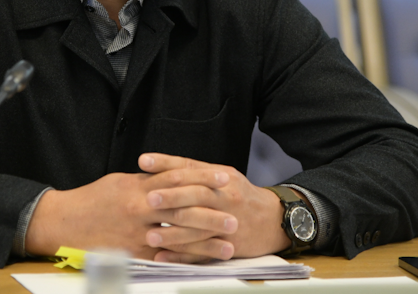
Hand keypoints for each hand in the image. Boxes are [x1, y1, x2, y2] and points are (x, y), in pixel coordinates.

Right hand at [24, 166, 233, 259]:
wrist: (64, 222)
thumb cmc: (94, 200)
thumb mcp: (121, 182)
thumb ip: (149, 181)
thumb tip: (173, 177)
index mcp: (138, 187)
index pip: (177, 178)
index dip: (202, 177)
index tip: (224, 177)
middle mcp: (140, 210)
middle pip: (183, 210)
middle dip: (211, 213)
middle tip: (235, 216)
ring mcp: (137, 234)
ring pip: (178, 237)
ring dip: (205, 242)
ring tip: (228, 243)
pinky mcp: (132, 254)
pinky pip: (164, 257)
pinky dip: (185, 259)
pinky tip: (201, 261)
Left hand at [138, 153, 290, 262]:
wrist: (274, 220)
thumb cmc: (241, 195)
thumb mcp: (224, 176)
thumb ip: (195, 172)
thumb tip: (161, 167)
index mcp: (221, 176)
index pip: (190, 167)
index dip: (166, 163)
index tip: (144, 161)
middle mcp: (225, 196)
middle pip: (196, 195)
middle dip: (172, 197)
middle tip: (149, 199)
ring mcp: (228, 221)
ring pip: (198, 227)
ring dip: (173, 233)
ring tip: (150, 235)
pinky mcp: (229, 245)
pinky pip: (202, 252)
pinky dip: (182, 256)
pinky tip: (164, 256)